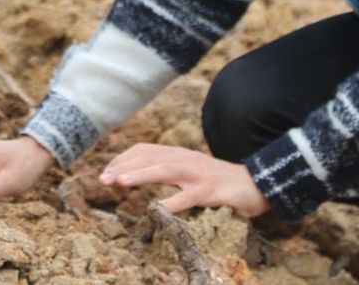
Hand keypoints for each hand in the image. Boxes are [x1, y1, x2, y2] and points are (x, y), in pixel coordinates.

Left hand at [100, 144, 269, 216]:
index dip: (124, 159)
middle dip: (125, 166)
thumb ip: (165, 170)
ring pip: (166, 170)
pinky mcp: (211, 191)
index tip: (106, 172)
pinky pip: (190, 197)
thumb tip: (134, 174)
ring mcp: (198, 174)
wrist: (254, 184)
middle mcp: (186, 159)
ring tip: (122, 181)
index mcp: (178, 154)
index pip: (145, 150)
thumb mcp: (188, 171)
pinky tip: (159, 209)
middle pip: (151, 157)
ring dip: (142, 174)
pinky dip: (174, 202)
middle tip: (104, 179)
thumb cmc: (215, 181)